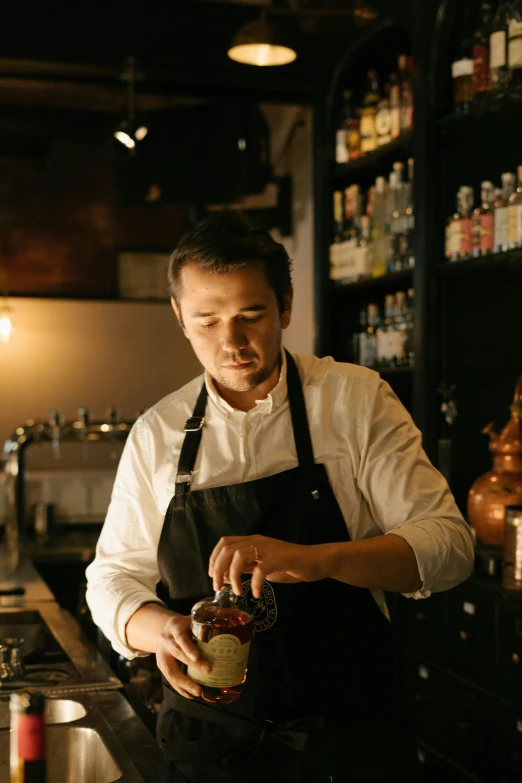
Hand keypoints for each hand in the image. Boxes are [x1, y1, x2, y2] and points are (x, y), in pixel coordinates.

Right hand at [155, 613, 210, 699]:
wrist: (168, 628)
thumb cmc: (186, 625)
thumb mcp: (193, 620)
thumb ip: (206, 625)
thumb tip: (229, 632)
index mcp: (175, 626)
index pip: (180, 637)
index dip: (187, 647)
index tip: (197, 657)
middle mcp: (166, 639)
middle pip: (177, 653)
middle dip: (192, 665)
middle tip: (208, 671)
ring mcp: (162, 653)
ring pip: (170, 671)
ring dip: (184, 683)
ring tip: (198, 692)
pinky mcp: (161, 665)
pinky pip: (170, 679)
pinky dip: (181, 688)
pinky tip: (191, 695)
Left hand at [208, 535, 331, 597]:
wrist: (315, 561)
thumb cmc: (289, 565)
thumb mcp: (263, 567)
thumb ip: (246, 568)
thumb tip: (225, 578)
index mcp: (252, 541)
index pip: (225, 543)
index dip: (214, 558)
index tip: (213, 575)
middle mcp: (258, 541)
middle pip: (227, 548)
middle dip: (218, 568)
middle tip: (218, 587)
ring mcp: (268, 549)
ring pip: (239, 554)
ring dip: (233, 575)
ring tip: (238, 592)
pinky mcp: (280, 558)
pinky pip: (261, 569)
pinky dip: (256, 583)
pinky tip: (258, 594)